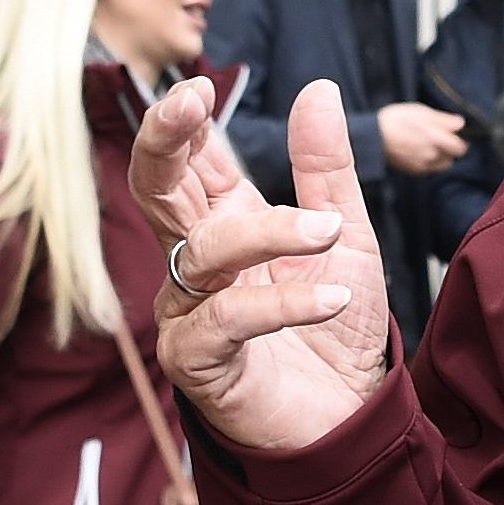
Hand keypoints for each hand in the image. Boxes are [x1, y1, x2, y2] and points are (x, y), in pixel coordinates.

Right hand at [132, 76, 390, 453]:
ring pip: (202, 253)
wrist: (349, 417)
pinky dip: (282, 304)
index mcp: (224, 224)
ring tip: (329, 232)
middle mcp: (194, 263)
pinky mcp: (196, 362)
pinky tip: (330, 298)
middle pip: (155, 191)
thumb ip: (326, 168)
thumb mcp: (345, 237)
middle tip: (192, 101)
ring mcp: (187, 311)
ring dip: (269, 234)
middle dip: (165, 141)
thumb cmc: (336, 329)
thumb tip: (319, 89)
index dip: (183, 123)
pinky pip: (226, 319)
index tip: (198, 88)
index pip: (188, 161)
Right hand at [376, 102, 467, 174]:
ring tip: (429, 145)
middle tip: (441, 137)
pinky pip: (430, 168)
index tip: (453, 134)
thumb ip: (443, 119)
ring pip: (443, 164)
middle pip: (453, 156)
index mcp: (435, 138)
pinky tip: (419, 151)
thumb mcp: (420, 111)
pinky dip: (430, 162)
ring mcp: (423, 164)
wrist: (373, 136)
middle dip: (451, 148)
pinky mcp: (414, 170)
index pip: (461, 147)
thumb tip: (461, 124)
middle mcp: (431, 154)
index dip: (459, 139)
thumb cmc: (395, 120)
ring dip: (441, 156)